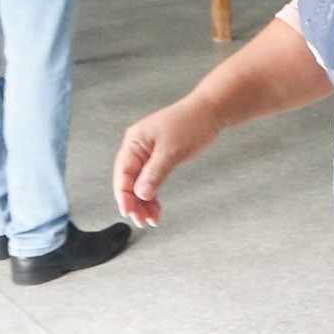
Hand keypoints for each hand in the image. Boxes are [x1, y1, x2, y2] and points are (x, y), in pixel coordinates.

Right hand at [112, 94, 220, 226]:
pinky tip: (156, 207)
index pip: (122, 174)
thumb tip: (141, 194)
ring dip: (144, 202)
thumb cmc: (191, 123)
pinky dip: (153, 195)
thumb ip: (154, 173)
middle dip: (134, 203)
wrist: (210, 111)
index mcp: (134, 142)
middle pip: (129, 181)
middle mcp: (137, 148)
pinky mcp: (159, 158)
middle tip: (143, 221)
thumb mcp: (171, 151)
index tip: (129, 213)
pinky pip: (151, 180)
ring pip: (140, 184)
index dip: (124, 195)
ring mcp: (148, 154)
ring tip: (151, 219)